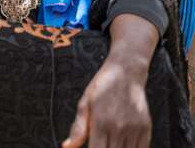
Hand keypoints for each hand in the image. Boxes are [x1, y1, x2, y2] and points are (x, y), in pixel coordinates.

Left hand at [64, 14, 155, 147]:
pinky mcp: (146, 128)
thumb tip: (66, 147)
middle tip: (101, 143)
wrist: (126, 73)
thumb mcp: (84, 104)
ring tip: (110, 142)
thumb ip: (78, 129)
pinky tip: (122, 144)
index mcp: (100, 123)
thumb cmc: (101, 87)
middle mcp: (118, 128)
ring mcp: (134, 129)